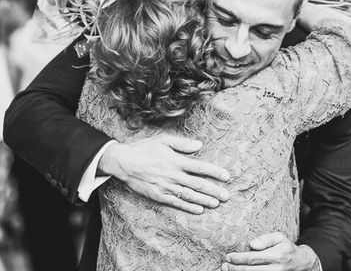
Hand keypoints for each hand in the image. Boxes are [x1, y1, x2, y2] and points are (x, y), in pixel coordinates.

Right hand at [100, 134, 230, 213]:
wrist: (124, 162)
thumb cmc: (144, 148)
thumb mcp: (163, 140)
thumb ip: (182, 143)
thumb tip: (199, 145)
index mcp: (176, 161)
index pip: (200, 167)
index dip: (215, 172)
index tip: (226, 177)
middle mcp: (173, 175)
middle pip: (198, 184)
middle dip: (214, 190)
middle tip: (226, 196)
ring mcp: (166, 187)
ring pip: (189, 195)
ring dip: (204, 200)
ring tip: (216, 204)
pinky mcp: (159, 195)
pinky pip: (176, 203)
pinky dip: (188, 207)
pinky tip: (199, 210)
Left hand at [223, 233, 318, 270]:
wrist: (303, 263)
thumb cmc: (287, 248)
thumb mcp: (280, 237)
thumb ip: (266, 239)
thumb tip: (252, 244)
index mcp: (276, 256)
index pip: (253, 258)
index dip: (239, 258)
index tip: (229, 257)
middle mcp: (275, 269)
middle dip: (235, 269)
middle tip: (225, 265)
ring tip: (228, 270)